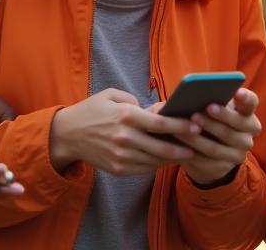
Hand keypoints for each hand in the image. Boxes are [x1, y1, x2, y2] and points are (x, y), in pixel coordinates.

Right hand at [49, 88, 197, 174]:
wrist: (67, 135)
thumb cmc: (91, 111)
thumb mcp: (111, 95)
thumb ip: (135, 100)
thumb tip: (156, 110)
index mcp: (125, 116)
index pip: (161, 124)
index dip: (181, 126)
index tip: (195, 126)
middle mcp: (125, 137)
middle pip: (162, 147)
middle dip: (183, 147)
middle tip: (198, 145)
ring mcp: (121, 156)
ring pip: (155, 161)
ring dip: (173, 159)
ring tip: (186, 153)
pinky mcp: (118, 168)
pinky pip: (144, 169)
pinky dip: (157, 165)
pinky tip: (166, 160)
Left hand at [172, 87, 261, 185]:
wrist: (209, 155)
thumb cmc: (209, 122)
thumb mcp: (211, 112)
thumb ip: (208, 103)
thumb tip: (193, 94)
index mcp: (246, 115)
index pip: (250, 103)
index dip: (245, 98)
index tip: (237, 92)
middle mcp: (247, 135)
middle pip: (235, 126)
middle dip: (217, 118)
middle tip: (198, 112)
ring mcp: (238, 154)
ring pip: (217, 146)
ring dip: (197, 138)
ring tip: (182, 129)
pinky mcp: (224, 168)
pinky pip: (206, 161)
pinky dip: (192, 153)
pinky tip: (179, 147)